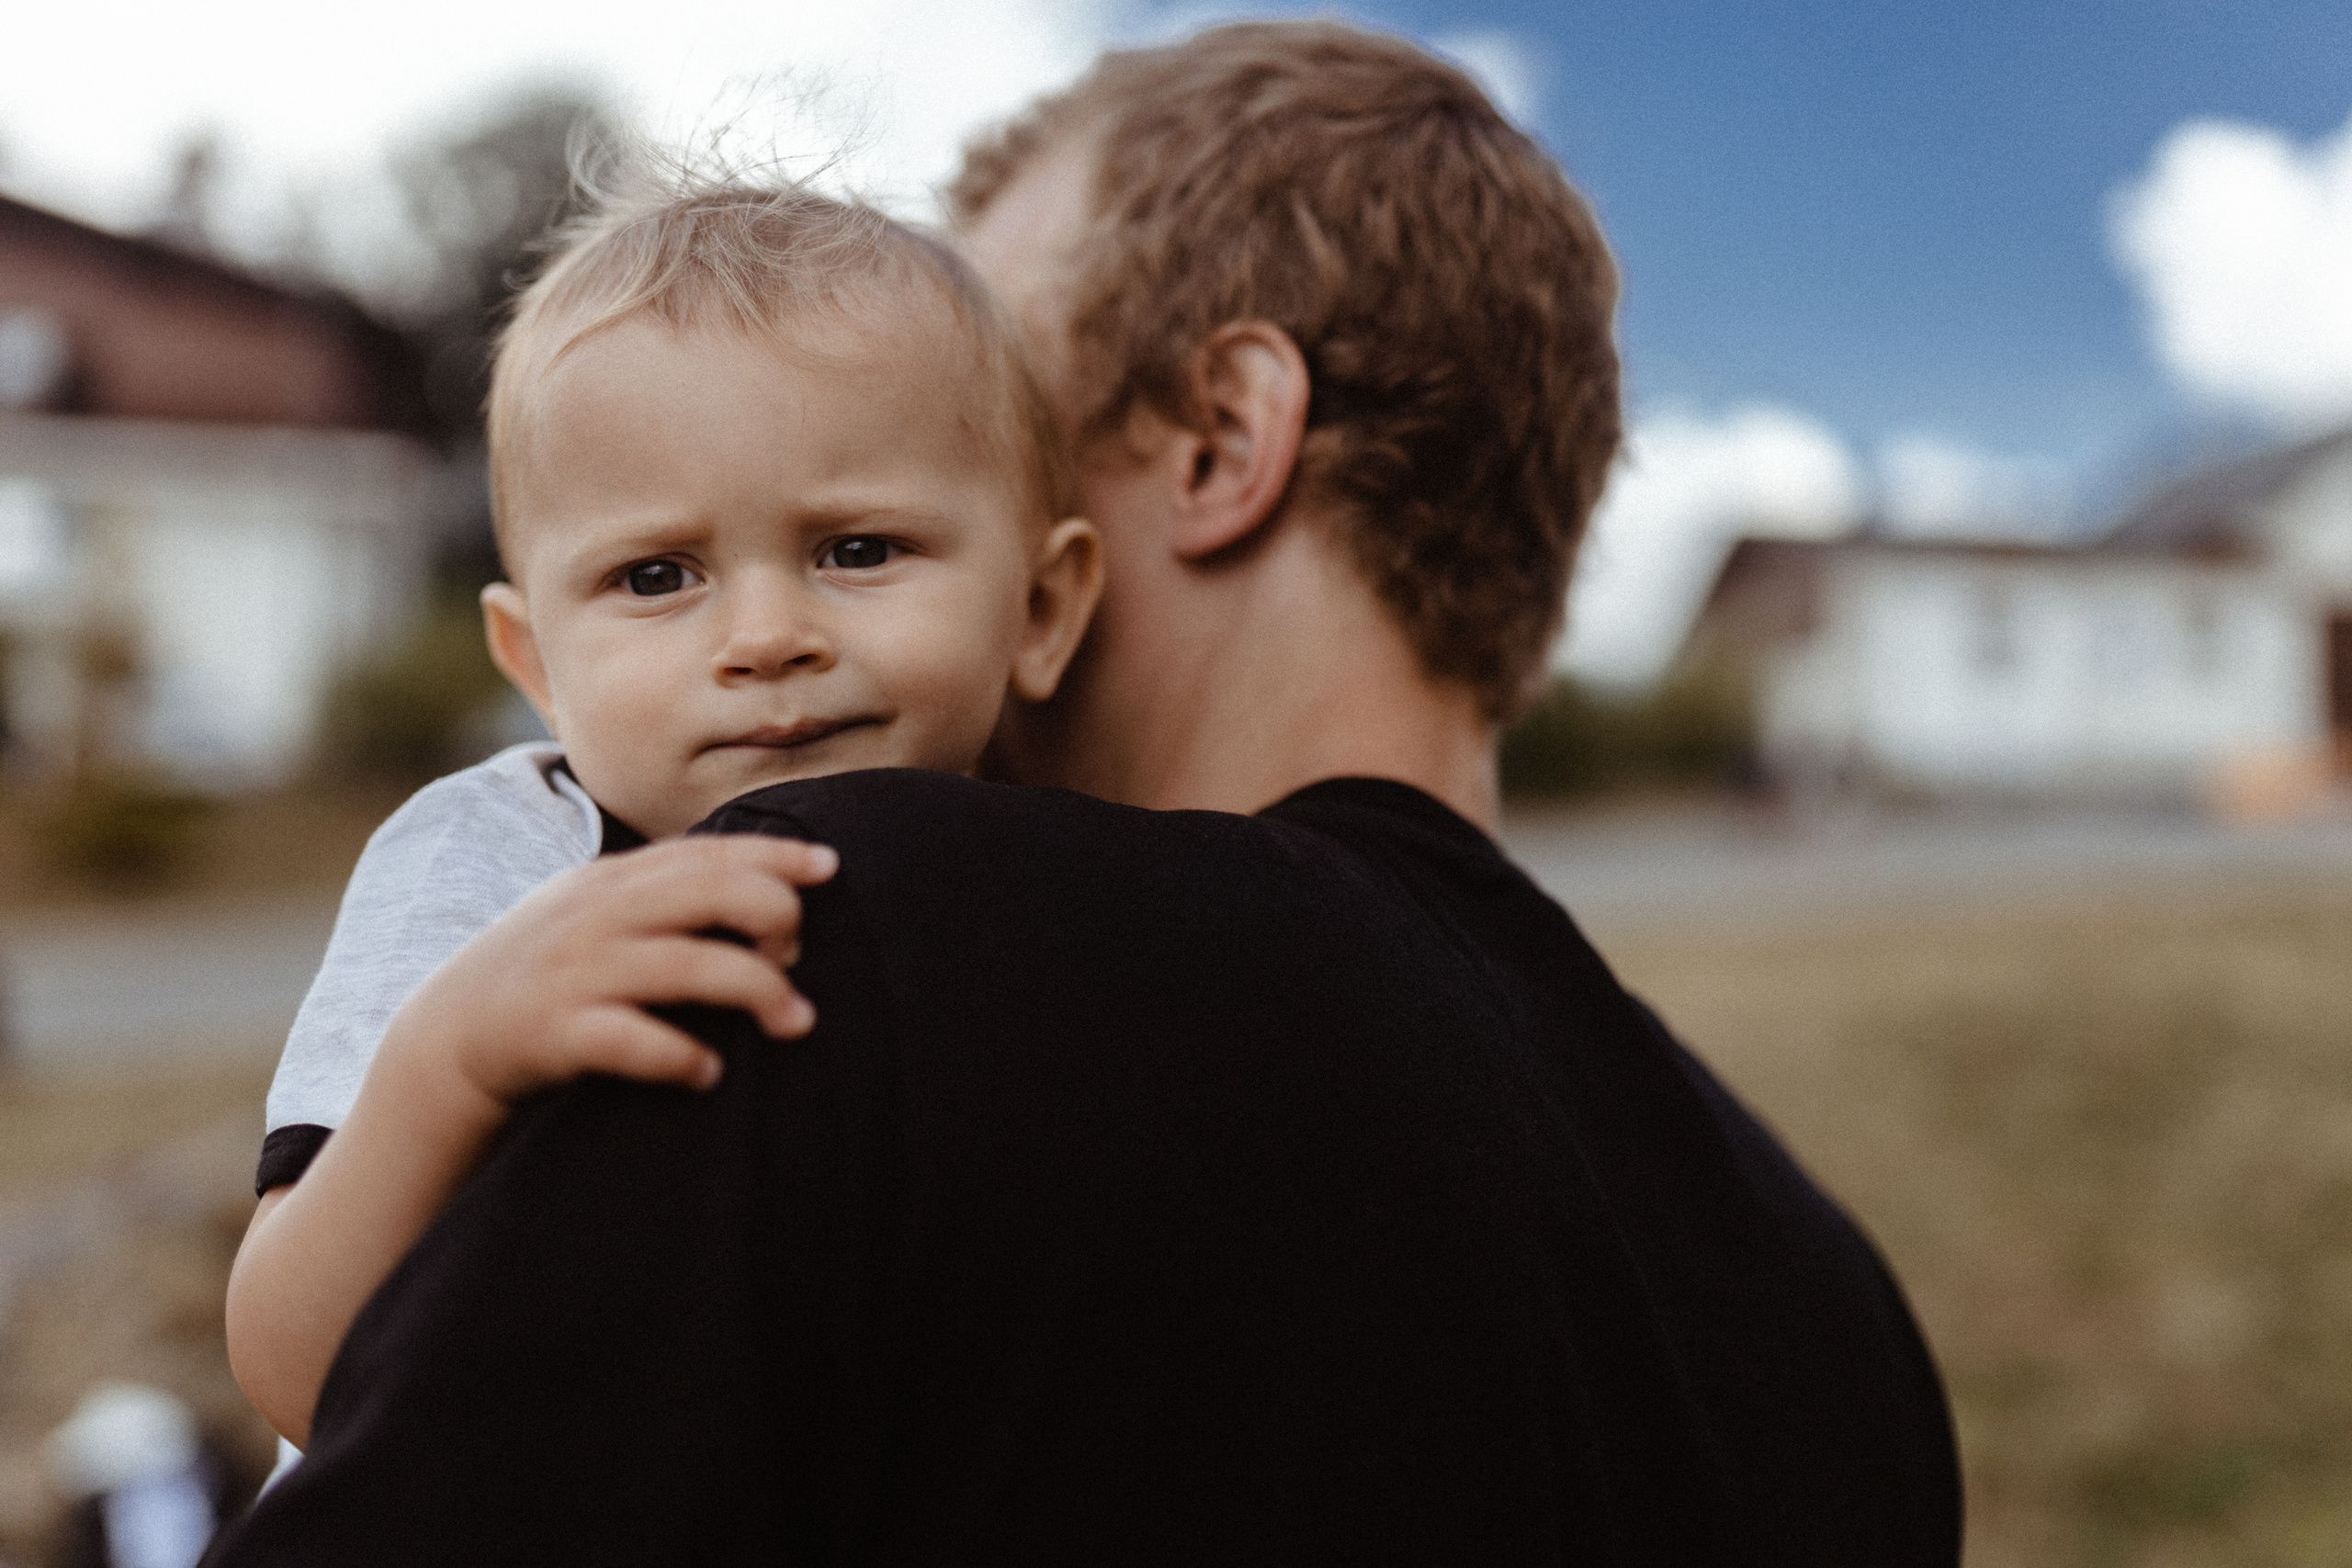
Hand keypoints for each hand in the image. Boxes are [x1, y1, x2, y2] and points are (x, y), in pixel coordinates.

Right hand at [380, 834, 838, 1112]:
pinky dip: (680, 1056)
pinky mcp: (555, 1034)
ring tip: (796, 1022)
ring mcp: (575, 973)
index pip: (705, 853)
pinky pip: (630, 1040)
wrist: (446, 1040)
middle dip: (773, 916)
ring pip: (686, 965)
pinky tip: (711, 1072)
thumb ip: (664, 896)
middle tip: (800, 956)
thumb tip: (768, 891)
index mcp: (612, 883)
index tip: (830, 866)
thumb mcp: (598, 917)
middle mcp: (596, 918)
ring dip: (756, 990)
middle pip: (707, 893)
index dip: (772, 855)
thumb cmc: (552, 976)